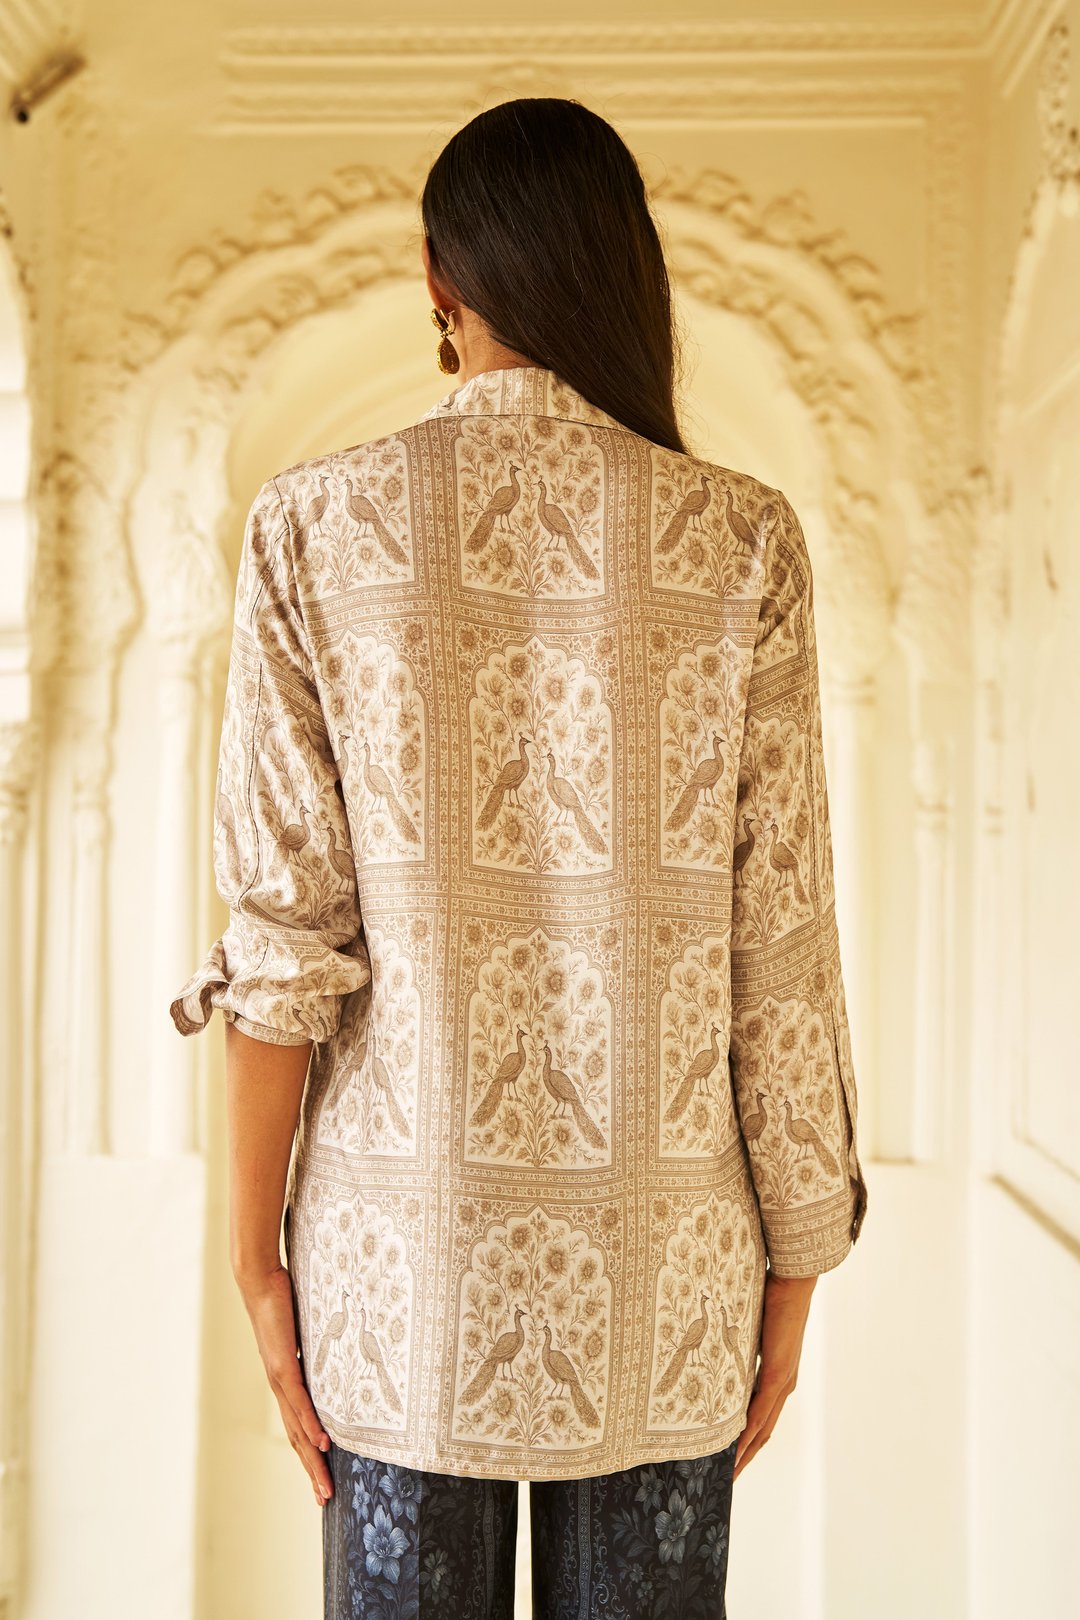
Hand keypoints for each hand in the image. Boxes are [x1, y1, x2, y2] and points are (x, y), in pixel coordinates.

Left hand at [234, 1261, 333, 1506]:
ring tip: (324, 1485)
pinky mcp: (283, 1365)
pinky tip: (322, 1443)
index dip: (308, 1454)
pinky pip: (300, 1401)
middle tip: (324, 1499)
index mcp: (284, 1382)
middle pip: (296, 1439)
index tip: (320, 1478)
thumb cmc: (282, 1301)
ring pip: (297, 1428)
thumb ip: (316, 1346)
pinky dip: (310, 1425)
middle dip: (311, 1471)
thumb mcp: (305, 1330)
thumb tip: (336, 1348)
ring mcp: (280, 1379)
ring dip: (311, 1459)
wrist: (258, 1281)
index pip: (297, 1427)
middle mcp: (280, 1387)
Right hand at [734, 1270, 816, 1479]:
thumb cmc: (771, 1297)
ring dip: (746, 1453)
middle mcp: (784, 1385)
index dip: (748, 1441)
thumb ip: (739, 1346)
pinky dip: (748, 1431)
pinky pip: (760, 1409)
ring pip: (763, 1428)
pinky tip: (736, 1447)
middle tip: (727, 1480)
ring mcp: (783, 1382)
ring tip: (729, 1474)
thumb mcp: (750, 1330)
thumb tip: (717, 1349)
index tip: (732, 1458)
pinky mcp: (780, 1374)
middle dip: (746, 1458)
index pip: (761, 1418)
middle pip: (763, 1432)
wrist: (792, 1282)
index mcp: (778, 1376)